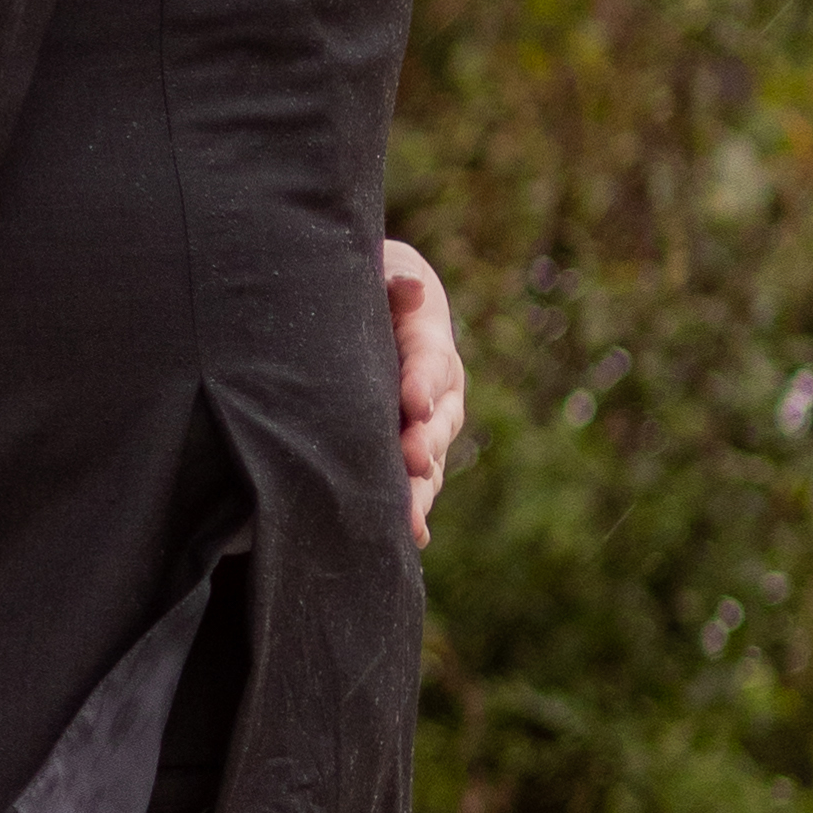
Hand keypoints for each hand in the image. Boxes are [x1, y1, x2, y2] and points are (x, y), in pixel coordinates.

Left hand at [383, 237, 467, 544]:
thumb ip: (392, 280)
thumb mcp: (383, 273)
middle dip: (426, 443)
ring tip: (409, 521)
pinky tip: (406, 539)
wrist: (376, 315)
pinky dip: (412, 509)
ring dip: (420, 491)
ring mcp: (428, 428)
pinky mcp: (410, 455)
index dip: (422, 381)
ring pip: (431, 463)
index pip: (430, 362)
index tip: (412, 400)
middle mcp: (438, 393)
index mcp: (430, 344)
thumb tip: (407, 289)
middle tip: (413, 461)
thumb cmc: (374, 289)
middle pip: (438, 422)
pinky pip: (416, 484)